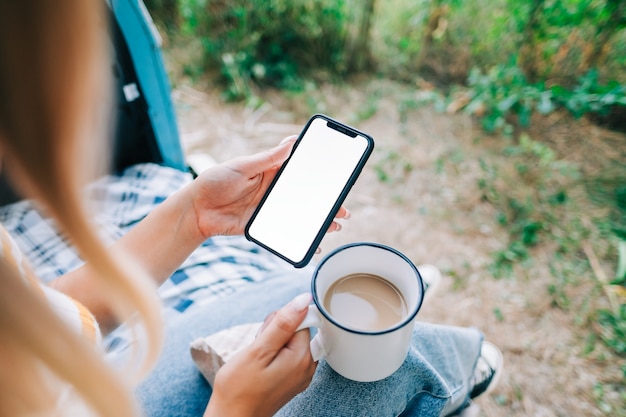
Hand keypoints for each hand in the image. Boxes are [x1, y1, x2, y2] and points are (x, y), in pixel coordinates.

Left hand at [189, 138, 350, 237]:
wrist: (196, 210)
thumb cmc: (215, 181)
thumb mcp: (242, 166)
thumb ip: (268, 158)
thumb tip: (291, 141)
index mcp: (271, 171)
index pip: (301, 171)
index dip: (320, 174)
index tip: (339, 179)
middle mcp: (274, 190)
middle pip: (307, 196)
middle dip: (327, 203)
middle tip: (344, 209)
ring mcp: (270, 209)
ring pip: (301, 214)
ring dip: (319, 220)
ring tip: (335, 225)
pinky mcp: (264, 225)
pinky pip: (287, 232)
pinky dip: (301, 238)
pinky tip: (314, 243)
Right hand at [204, 293, 315, 416]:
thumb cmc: (239, 388)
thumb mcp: (258, 350)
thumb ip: (283, 323)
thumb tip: (303, 299)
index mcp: (302, 357)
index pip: (301, 319)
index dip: (279, 321)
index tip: (265, 335)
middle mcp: (307, 367)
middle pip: (297, 330)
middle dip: (275, 332)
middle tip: (258, 349)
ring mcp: (300, 375)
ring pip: (290, 342)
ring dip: (272, 344)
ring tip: (257, 359)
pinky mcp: (291, 380)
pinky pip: (286, 356)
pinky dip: (273, 356)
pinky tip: (260, 366)